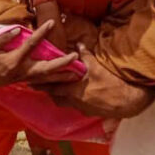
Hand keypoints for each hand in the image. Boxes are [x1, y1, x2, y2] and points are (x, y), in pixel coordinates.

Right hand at [0, 20, 81, 91]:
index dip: (41, 32)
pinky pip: (40, 82)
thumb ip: (3, 38)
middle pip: (45, 69)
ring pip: (46, 79)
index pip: (31, 45)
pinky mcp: (22, 81)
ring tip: (77, 73)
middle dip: (62, 63)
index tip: (51, 22)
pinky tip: (62, 80)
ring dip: (61, 76)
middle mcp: (21, 72)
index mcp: (13, 61)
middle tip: (75, 57)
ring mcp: (22, 79)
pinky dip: (52, 81)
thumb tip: (17, 29)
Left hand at [32, 43, 154, 118]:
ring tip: (52, 89)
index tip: (29, 80)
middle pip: (55, 97)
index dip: (41, 84)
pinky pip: (73, 105)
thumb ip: (85, 55)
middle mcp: (74, 100)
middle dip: (45, 90)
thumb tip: (79, 43)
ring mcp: (81, 107)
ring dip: (57, 95)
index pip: (52, 87)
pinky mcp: (88, 111)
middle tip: (36, 85)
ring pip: (63, 102)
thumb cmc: (110, 82)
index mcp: (73, 89)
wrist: (125, 101)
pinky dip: (69, 99)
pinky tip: (70, 93)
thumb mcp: (97, 66)